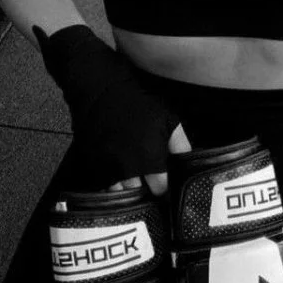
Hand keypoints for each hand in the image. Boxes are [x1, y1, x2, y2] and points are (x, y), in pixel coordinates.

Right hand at [35, 24, 185, 193]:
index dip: (166, 188)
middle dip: (146, 190)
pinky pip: (104, 183)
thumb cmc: (137, 101)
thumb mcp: (169, 120)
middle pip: (139, 195)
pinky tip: (120, 171)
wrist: (98, 88)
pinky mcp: (93, 163)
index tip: (168, 186)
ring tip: (135, 179)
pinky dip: (113, 182)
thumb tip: (189, 165)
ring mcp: (107, 168)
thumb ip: (181, 146)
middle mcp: (127, 170)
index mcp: (149, 160)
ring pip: (119, 193)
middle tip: (151, 181)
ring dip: (128, 189)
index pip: (160, 189)